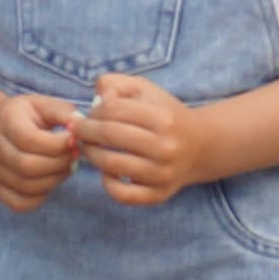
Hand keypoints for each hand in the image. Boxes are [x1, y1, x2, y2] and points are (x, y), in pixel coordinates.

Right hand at [0, 87, 82, 207]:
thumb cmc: (26, 115)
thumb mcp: (44, 104)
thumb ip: (63, 113)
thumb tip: (80, 126)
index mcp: (6, 120)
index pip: (30, 139)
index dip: (58, 145)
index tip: (75, 140)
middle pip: (27, 166)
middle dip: (59, 164)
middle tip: (74, 156)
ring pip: (26, 186)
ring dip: (54, 180)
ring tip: (66, 167)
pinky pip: (19, 203)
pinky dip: (40, 198)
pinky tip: (49, 181)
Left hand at [72, 73, 217, 204]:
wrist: (200, 146)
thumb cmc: (165, 115)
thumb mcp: (146, 90)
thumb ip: (117, 84)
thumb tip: (96, 101)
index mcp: (163, 118)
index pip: (113, 109)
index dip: (94, 110)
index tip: (89, 113)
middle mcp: (166, 147)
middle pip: (110, 135)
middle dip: (85, 130)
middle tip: (77, 129)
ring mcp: (163, 174)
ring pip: (112, 164)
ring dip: (91, 154)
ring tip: (87, 146)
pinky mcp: (158, 195)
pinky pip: (123, 194)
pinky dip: (107, 183)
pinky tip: (107, 171)